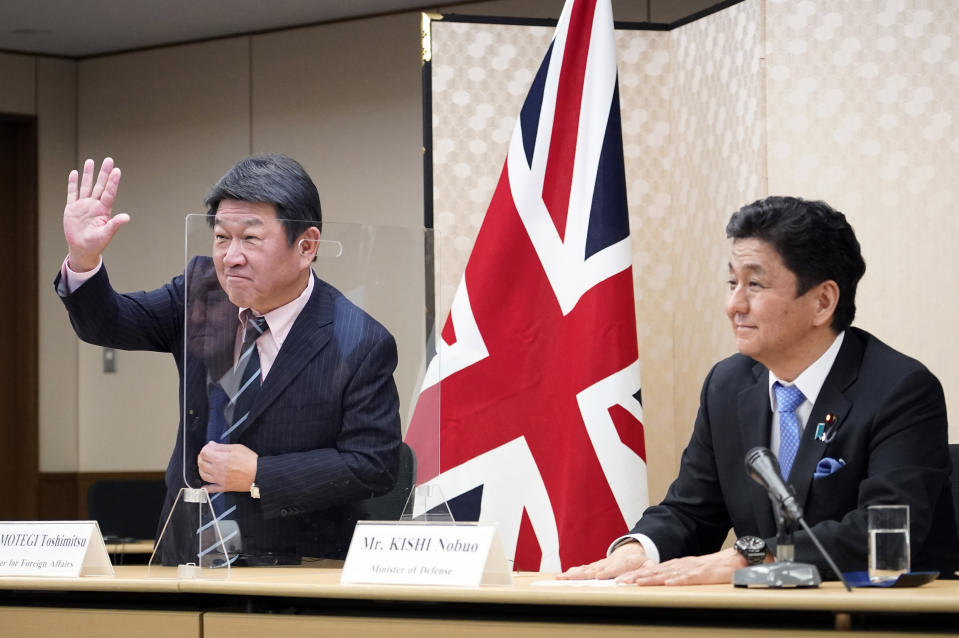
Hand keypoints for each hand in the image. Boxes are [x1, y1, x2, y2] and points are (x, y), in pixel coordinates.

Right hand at [63, 157, 127, 271]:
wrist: (82, 249)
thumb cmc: (96, 244)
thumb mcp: (106, 234)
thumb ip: (115, 224)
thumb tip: (127, 217)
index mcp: (104, 210)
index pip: (109, 193)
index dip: (113, 182)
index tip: (117, 170)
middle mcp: (94, 205)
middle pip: (99, 185)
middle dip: (104, 173)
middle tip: (108, 160)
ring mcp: (83, 205)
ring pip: (86, 186)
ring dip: (88, 174)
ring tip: (91, 161)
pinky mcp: (72, 208)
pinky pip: (72, 193)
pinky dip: (73, 183)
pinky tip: (75, 173)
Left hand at [197, 441, 257, 492]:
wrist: (259, 474)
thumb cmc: (250, 460)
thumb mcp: (237, 448)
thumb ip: (222, 447)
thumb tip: (212, 445)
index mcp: (220, 459)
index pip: (204, 453)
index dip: (205, 448)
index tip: (208, 448)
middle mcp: (217, 470)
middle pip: (201, 464)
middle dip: (201, 458)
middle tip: (205, 456)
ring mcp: (219, 480)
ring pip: (203, 475)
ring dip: (201, 470)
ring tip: (205, 467)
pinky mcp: (224, 487)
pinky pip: (211, 489)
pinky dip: (206, 488)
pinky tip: (204, 486)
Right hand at [557, 539, 650, 579]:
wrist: (630, 550)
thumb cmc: (639, 561)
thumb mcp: (647, 564)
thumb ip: (648, 568)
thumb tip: (646, 573)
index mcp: (619, 564)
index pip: (610, 569)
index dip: (604, 573)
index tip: (597, 576)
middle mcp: (605, 564)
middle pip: (592, 570)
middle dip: (580, 575)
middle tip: (569, 578)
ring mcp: (598, 565)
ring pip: (584, 570)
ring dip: (572, 574)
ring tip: (560, 578)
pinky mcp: (594, 567)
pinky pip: (582, 569)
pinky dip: (572, 572)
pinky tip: (563, 576)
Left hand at [615, 547, 748, 585]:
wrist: (734, 560)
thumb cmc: (713, 569)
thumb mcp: (690, 572)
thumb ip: (676, 576)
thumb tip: (660, 583)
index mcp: (676, 566)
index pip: (651, 571)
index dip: (635, 575)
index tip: (620, 580)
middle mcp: (680, 565)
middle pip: (655, 572)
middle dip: (636, 577)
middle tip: (619, 582)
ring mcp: (691, 569)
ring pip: (668, 574)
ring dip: (651, 579)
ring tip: (637, 583)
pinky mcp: (704, 574)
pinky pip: (690, 578)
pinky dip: (679, 580)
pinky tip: (669, 584)